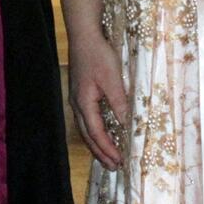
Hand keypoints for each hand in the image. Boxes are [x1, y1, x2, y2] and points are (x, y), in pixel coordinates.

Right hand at [68, 32, 127, 169]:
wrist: (84, 35)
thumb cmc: (98, 55)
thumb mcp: (112, 79)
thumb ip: (119, 102)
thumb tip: (126, 125)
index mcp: (84, 103)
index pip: (97, 133)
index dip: (108, 149)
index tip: (120, 161)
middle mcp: (77, 104)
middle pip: (88, 135)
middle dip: (100, 152)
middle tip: (113, 168)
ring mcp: (77, 99)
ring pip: (86, 128)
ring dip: (97, 144)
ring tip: (107, 156)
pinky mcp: (81, 93)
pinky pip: (87, 119)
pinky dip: (95, 131)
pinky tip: (103, 132)